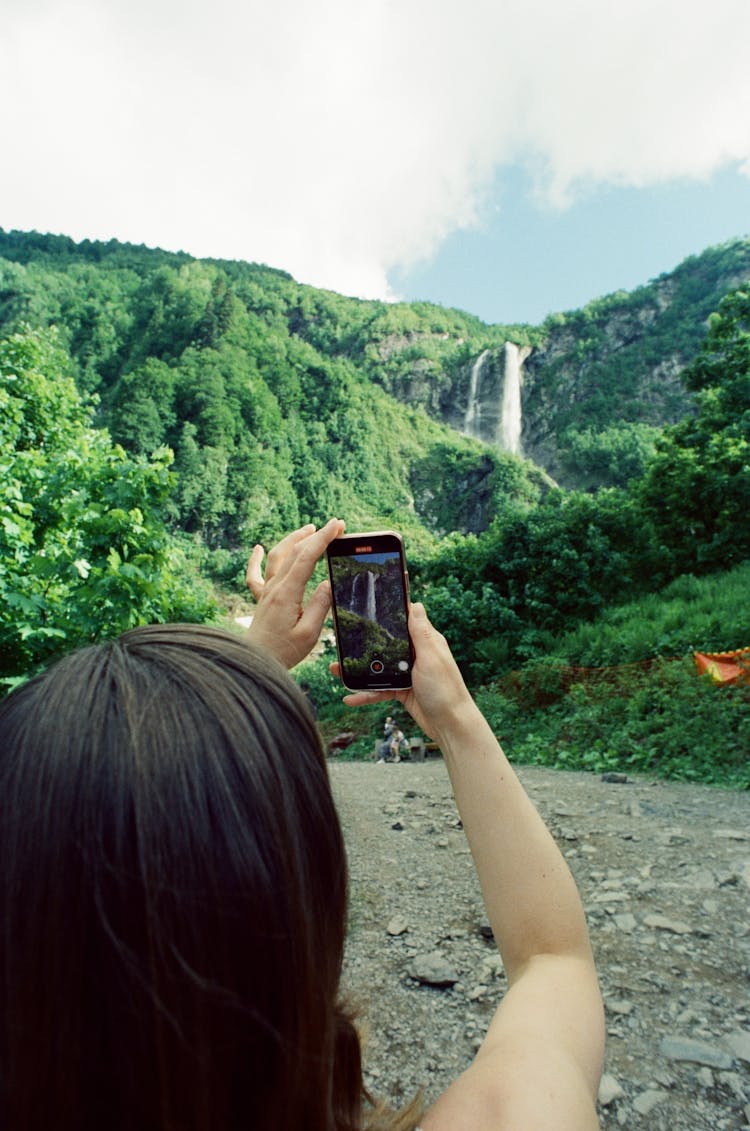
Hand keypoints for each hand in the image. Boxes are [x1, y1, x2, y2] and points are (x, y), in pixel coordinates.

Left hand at [245, 519, 344, 667]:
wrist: (254, 664)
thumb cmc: (283, 652)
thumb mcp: (309, 633)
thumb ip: (320, 605)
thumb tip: (329, 582)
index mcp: (287, 594)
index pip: (307, 557)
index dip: (323, 538)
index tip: (337, 525)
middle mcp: (274, 588)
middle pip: (294, 551)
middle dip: (315, 535)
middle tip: (334, 526)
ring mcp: (266, 593)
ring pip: (277, 557)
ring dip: (293, 539)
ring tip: (308, 529)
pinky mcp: (261, 601)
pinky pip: (254, 575)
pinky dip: (256, 559)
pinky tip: (258, 548)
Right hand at [332, 602, 476, 739]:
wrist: (450, 726)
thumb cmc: (445, 690)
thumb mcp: (431, 657)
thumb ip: (421, 633)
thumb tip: (415, 604)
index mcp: (426, 642)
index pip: (404, 622)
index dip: (387, 615)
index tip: (365, 610)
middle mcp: (416, 655)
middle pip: (386, 645)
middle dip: (364, 646)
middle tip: (342, 643)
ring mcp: (408, 674)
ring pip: (379, 668)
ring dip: (359, 671)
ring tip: (336, 671)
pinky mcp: (402, 691)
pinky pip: (380, 690)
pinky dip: (366, 694)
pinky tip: (350, 699)